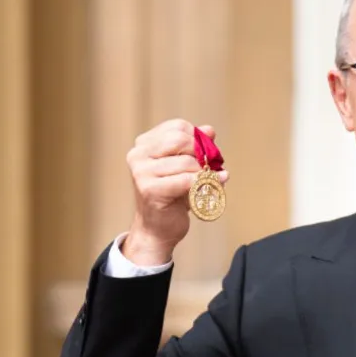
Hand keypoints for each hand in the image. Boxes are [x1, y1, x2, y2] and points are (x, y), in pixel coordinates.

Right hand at [121, 118, 228, 265]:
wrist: (158, 229)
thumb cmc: (173, 197)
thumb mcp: (185, 168)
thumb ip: (196, 147)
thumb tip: (209, 130)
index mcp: (144, 144)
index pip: (177, 127)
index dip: (198, 137)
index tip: (207, 151)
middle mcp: (138, 155)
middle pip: (179, 140)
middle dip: (201, 152)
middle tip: (212, 165)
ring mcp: (141, 172)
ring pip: (185, 162)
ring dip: (204, 171)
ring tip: (213, 179)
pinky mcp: (149, 190)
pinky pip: (185, 180)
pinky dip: (204, 183)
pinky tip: (217, 184)